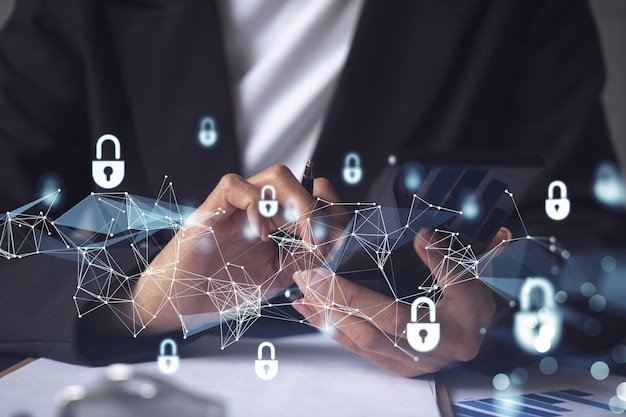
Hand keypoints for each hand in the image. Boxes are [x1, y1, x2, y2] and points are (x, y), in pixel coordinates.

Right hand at [131, 165, 343, 333]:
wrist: (181, 305)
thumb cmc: (224, 289)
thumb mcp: (279, 276)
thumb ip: (306, 256)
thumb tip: (335, 240)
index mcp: (278, 220)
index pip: (315, 194)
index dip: (331, 213)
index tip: (332, 245)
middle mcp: (261, 207)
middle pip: (301, 182)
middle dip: (320, 211)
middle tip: (321, 244)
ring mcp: (236, 206)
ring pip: (276, 176)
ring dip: (299, 203)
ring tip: (302, 236)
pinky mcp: (212, 209)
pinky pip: (236, 185)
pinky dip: (255, 205)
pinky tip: (261, 235)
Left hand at [291, 227, 510, 376]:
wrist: (487, 337)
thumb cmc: (479, 309)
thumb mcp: (473, 281)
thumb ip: (445, 260)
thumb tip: (422, 237)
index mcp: (443, 335)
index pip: (388, 316)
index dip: (351, 296)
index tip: (320, 274)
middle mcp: (422, 357)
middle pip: (365, 334)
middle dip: (329, 306)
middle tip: (303, 280)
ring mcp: (408, 366)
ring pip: (357, 344)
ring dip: (325, 319)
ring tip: (300, 297)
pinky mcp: (396, 366)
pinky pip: (359, 350)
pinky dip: (334, 330)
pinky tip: (316, 315)